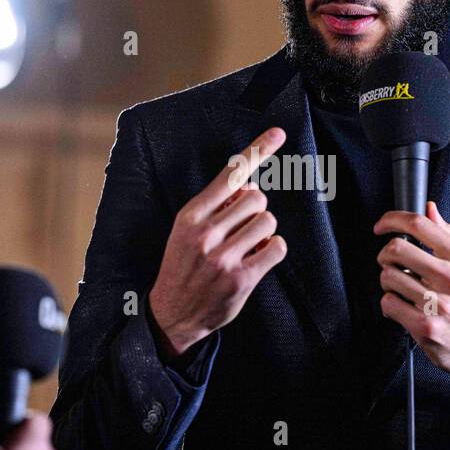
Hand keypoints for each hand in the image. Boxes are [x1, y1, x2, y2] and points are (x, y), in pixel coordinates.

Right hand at [148, 128, 288, 358]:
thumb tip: (246, 185)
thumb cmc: (183, 267)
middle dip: (255, 210)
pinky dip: (273, 250)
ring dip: (264, 231)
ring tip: (247, 245)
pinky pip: (276, 248)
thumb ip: (214, 207)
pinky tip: (258, 258)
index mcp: (190, 216)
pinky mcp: (241, 278)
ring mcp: (223, 257)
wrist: (171, 314)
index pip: (229, 176)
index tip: (278, 134)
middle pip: (257, 198)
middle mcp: (205, 233)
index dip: (257, 151)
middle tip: (241, 228)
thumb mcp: (186, 231)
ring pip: (268, 221)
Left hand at [374, 201, 449, 403]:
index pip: (420, 225)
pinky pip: (389, 303)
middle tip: (391, 261)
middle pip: (397, 249)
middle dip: (386, 253)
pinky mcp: (425, 326)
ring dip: (389, 280)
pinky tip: (403, 305)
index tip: (383, 225)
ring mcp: (438, 303)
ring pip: (388, 276)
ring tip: (402, 287)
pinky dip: (390, 302)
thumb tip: (430, 211)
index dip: (393, 220)